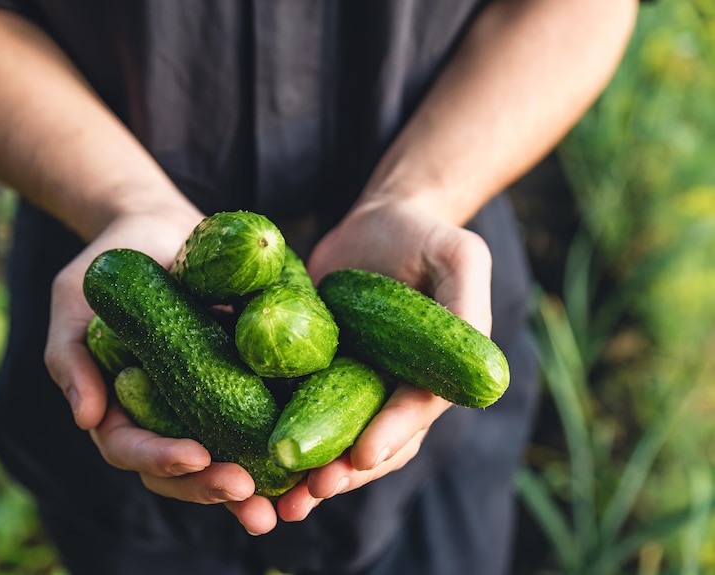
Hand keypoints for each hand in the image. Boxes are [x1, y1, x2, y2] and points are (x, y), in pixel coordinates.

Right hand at [42, 207, 282, 534]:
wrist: (163, 228)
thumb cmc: (111, 262)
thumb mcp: (75, 301)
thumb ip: (70, 355)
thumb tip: (86, 418)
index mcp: (120, 407)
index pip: (131, 449)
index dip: (161, 458)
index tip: (197, 456)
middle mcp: (165, 415)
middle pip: (184, 469)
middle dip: (213, 486)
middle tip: (247, 492)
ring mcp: (206, 401)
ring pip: (227, 456)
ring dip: (255, 485)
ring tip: (287, 501)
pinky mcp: (245, 381)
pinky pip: (265, 418)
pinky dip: (284, 440)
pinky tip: (312, 459)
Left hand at [275, 193, 493, 520]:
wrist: (376, 226)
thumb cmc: (423, 236)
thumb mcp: (457, 255)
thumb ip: (467, 301)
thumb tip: (481, 363)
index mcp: (437, 376)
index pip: (416, 411)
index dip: (392, 434)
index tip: (362, 456)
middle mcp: (397, 392)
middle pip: (376, 443)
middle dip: (347, 471)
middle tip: (313, 489)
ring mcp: (357, 388)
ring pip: (338, 441)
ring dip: (315, 471)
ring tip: (285, 496)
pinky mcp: (319, 377)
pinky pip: (303, 415)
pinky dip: (288, 440)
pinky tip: (257, 463)